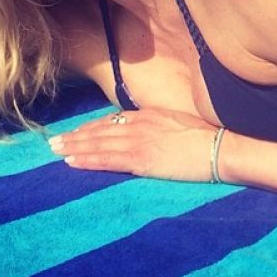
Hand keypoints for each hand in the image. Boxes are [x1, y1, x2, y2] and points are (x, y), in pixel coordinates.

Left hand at [49, 107, 219, 182]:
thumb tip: (153, 134)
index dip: (92, 127)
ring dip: (74, 147)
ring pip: (98, 143)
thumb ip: (162, 126)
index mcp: (150, 114)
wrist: (222, 147)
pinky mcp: (142, 159)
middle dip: (76, 136)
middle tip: (54, 141)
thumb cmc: (209, 137)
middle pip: (100, 129)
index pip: (113, 120)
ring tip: (55, 151)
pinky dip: (87, 160)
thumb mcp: (180, 124)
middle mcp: (140, 123)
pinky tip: (72, 162)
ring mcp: (139, 140)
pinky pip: (107, 159)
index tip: (77, 132)